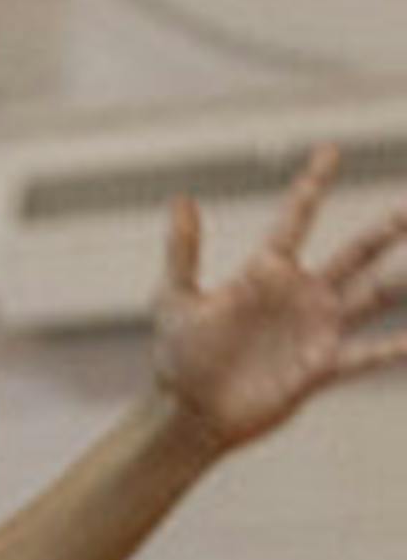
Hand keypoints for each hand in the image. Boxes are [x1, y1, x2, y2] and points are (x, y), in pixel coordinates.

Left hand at [155, 144, 406, 453]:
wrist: (189, 410)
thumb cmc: (179, 354)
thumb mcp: (175, 297)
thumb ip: (183, 251)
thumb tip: (182, 199)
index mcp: (266, 271)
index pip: (296, 217)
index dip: (314, 183)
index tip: (331, 149)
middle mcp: (299, 295)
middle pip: (353, 254)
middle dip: (384, 229)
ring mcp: (315, 330)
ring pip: (370, 298)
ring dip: (399, 284)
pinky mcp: (319, 368)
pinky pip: (363, 356)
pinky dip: (390, 349)